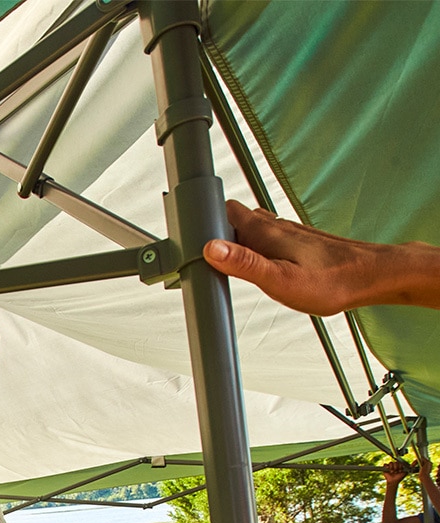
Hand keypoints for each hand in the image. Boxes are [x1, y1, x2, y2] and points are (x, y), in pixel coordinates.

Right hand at [203, 200, 381, 315]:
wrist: (369, 277)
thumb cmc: (330, 281)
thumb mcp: (280, 279)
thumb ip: (244, 264)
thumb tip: (211, 247)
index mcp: (264, 232)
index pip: (223, 211)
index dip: (202, 218)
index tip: (184, 233)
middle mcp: (273, 227)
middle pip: (232, 218)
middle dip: (212, 230)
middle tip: (195, 253)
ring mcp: (285, 234)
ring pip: (248, 228)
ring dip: (231, 240)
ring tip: (217, 262)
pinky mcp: (294, 244)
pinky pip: (263, 239)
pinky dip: (250, 249)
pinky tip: (251, 267)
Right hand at [382, 461, 408, 484]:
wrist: (393, 481)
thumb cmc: (399, 478)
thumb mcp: (405, 473)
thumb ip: (408, 468)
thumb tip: (412, 463)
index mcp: (399, 466)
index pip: (400, 462)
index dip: (400, 466)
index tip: (400, 471)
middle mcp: (394, 465)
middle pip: (395, 462)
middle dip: (396, 467)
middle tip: (396, 472)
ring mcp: (390, 466)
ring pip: (391, 463)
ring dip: (392, 467)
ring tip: (392, 472)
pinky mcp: (385, 468)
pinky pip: (385, 464)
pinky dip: (386, 466)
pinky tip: (388, 468)